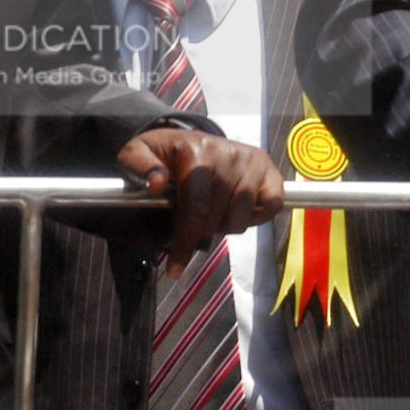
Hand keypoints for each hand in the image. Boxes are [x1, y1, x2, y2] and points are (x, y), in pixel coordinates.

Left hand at [118, 128, 285, 264]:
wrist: (195, 139)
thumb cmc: (166, 154)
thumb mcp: (138, 152)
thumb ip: (138, 165)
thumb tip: (156, 184)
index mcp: (196, 151)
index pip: (196, 207)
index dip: (185, 241)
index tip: (175, 269)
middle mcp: (229, 154)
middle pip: (218, 218)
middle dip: (201, 232)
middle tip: (193, 224)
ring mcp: (253, 163)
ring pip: (242, 218)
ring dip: (225, 225)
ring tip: (213, 213)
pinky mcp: (270, 171)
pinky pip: (271, 206)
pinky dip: (256, 217)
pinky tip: (238, 210)